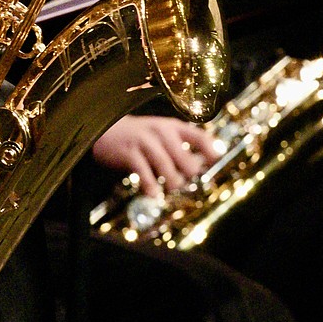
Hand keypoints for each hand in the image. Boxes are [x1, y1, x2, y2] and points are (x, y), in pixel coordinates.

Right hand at [92, 114, 223, 192]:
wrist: (106, 129)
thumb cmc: (140, 137)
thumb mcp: (161, 134)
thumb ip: (178, 149)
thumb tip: (198, 169)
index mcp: (172, 127)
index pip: (198, 136)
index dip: (210, 150)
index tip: (216, 162)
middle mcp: (161, 132)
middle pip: (184, 157)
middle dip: (189, 174)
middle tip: (186, 181)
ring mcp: (145, 142)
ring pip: (166, 167)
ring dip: (172, 183)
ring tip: (171, 188)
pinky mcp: (129, 153)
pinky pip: (144, 172)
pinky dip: (150, 186)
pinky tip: (153, 194)